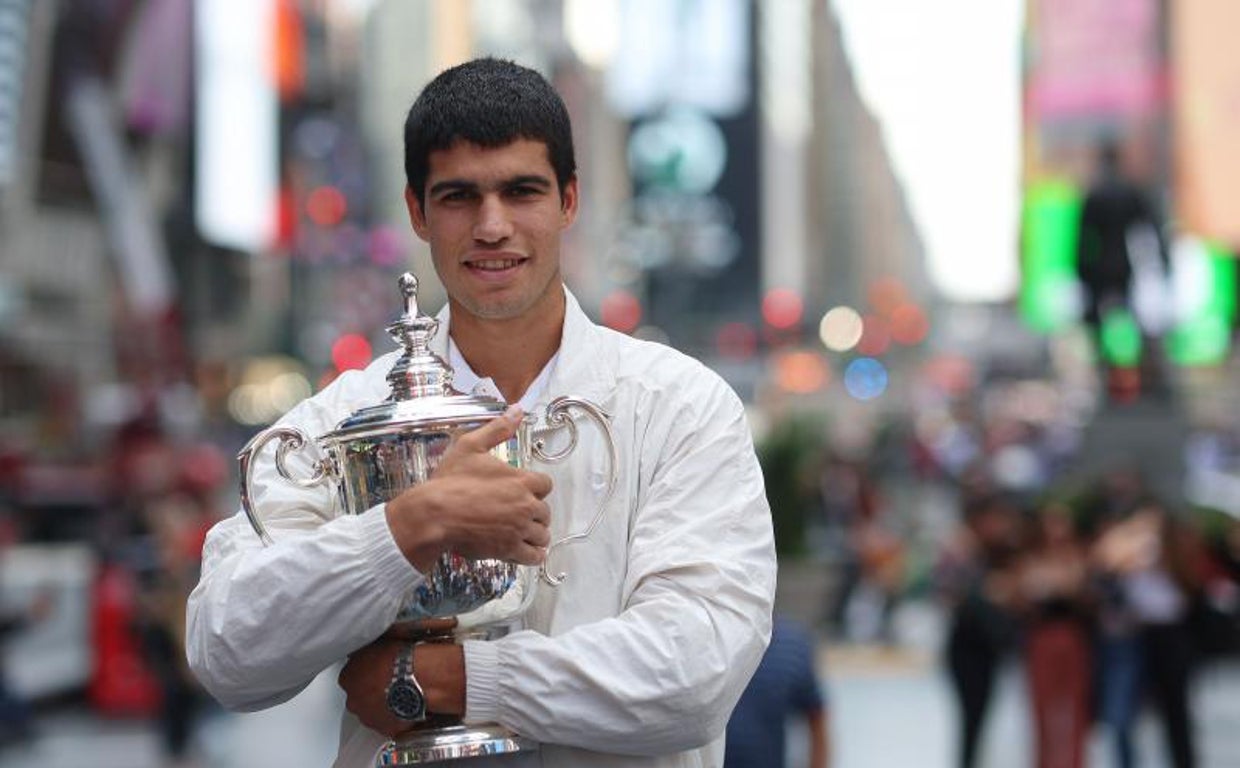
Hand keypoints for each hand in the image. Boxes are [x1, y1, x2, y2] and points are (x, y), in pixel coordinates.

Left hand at [338, 639, 465, 735]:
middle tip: (389, 683)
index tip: (375, 670)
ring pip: (374, 712)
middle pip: (359, 698)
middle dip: (371, 692)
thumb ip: (366, 652)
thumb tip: (368, 651)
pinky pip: (391, 723)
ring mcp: (369, 718)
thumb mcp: (378, 644)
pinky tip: (408, 706)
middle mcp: (353, 701)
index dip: (365, 673)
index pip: (350, 677)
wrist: (416, 678)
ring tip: (401, 694)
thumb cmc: (399, 659)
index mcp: (347, 678)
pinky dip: (398, 717)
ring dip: (383, 705)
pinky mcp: (387, 729)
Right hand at [386, 406, 552, 572]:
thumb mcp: (471, 446)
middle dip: (534, 512)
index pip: (545, 485)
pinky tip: (525, 551)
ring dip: (534, 534)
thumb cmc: (450, 482)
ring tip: (522, 533)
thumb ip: (497, 429)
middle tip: (518, 514)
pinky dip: (532, 554)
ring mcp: (519, 529)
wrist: (434, 515)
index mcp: (521, 480)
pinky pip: (533, 556)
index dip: (535, 488)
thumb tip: (517, 410)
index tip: (522, 491)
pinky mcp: (509, 549)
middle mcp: (525, 505)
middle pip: (545, 511)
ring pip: (542, 535)